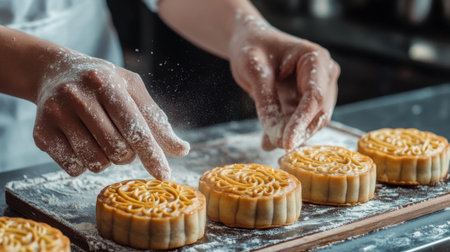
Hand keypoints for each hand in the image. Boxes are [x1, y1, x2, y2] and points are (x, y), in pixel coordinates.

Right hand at [32, 48, 188, 179]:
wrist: (55, 71)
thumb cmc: (103, 83)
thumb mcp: (132, 89)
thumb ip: (156, 120)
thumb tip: (181, 150)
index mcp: (105, 83)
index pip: (135, 128)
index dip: (152, 154)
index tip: (164, 175)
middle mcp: (78, 96)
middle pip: (117, 150)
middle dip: (128, 154)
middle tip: (122, 140)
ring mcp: (56, 114)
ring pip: (95, 163)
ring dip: (107, 160)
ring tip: (103, 139)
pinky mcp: (40, 133)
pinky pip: (74, 167)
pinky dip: (85, 163)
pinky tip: (83, 143)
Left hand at [229, 15, 338, 149]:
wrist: (248, 42)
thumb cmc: (252, 48)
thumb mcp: (255, 71)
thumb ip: (266, 102)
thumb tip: (275, 137)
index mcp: (316, 59)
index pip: (315, 97)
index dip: (302, 122)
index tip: (287, 143)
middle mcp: (324, 75)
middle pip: (318, 113)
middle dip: (298, 132)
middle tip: (274, 145)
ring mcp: (319, 89)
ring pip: (311, 121)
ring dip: (291, 134)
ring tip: (268, 142)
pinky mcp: (306, 101)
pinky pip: (299, 121)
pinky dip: (285, 131)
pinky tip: (268, 140)